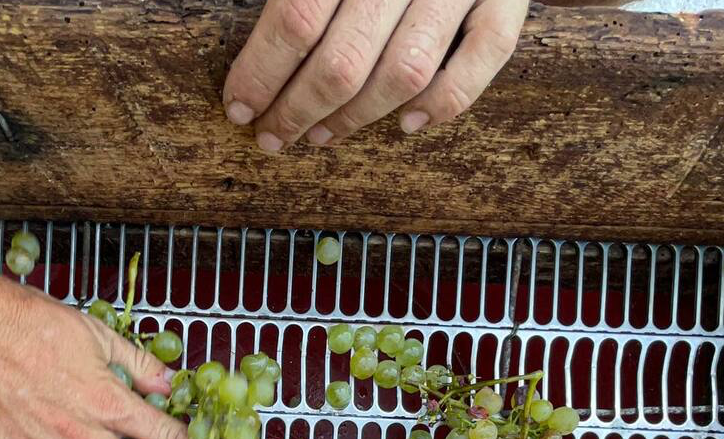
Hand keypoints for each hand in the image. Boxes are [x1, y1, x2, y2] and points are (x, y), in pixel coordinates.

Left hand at [223, 0, 527, 150]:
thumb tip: (252, 44)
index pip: (296, 18)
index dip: (262, 73)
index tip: (239, 107)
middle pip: (344, 61)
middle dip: (298, 111)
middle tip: (273, 135)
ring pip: (404, 74)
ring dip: (355, 119)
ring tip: (321, 135)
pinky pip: (483, 58)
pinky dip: (446, 102)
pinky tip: (407, 124)